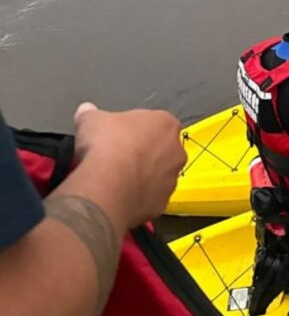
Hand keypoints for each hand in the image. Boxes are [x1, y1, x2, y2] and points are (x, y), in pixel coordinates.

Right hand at [72, 102, 186, 226]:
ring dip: (141, 177)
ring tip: (114, 180)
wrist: (107, 186)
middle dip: (142, 153)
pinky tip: (117, 197)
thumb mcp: (91, 120)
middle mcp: (176, 151)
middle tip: (116, 157)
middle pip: (160, 149)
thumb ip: (91, 114)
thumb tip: (86, 111)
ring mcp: (172, 180)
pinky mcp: (162, 204)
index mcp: (166, 124)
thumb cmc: (105, 145)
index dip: (133, 129)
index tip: (116, 136)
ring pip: (157, 176)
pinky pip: (148, 198)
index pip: (153, 122)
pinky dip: (136, 198)